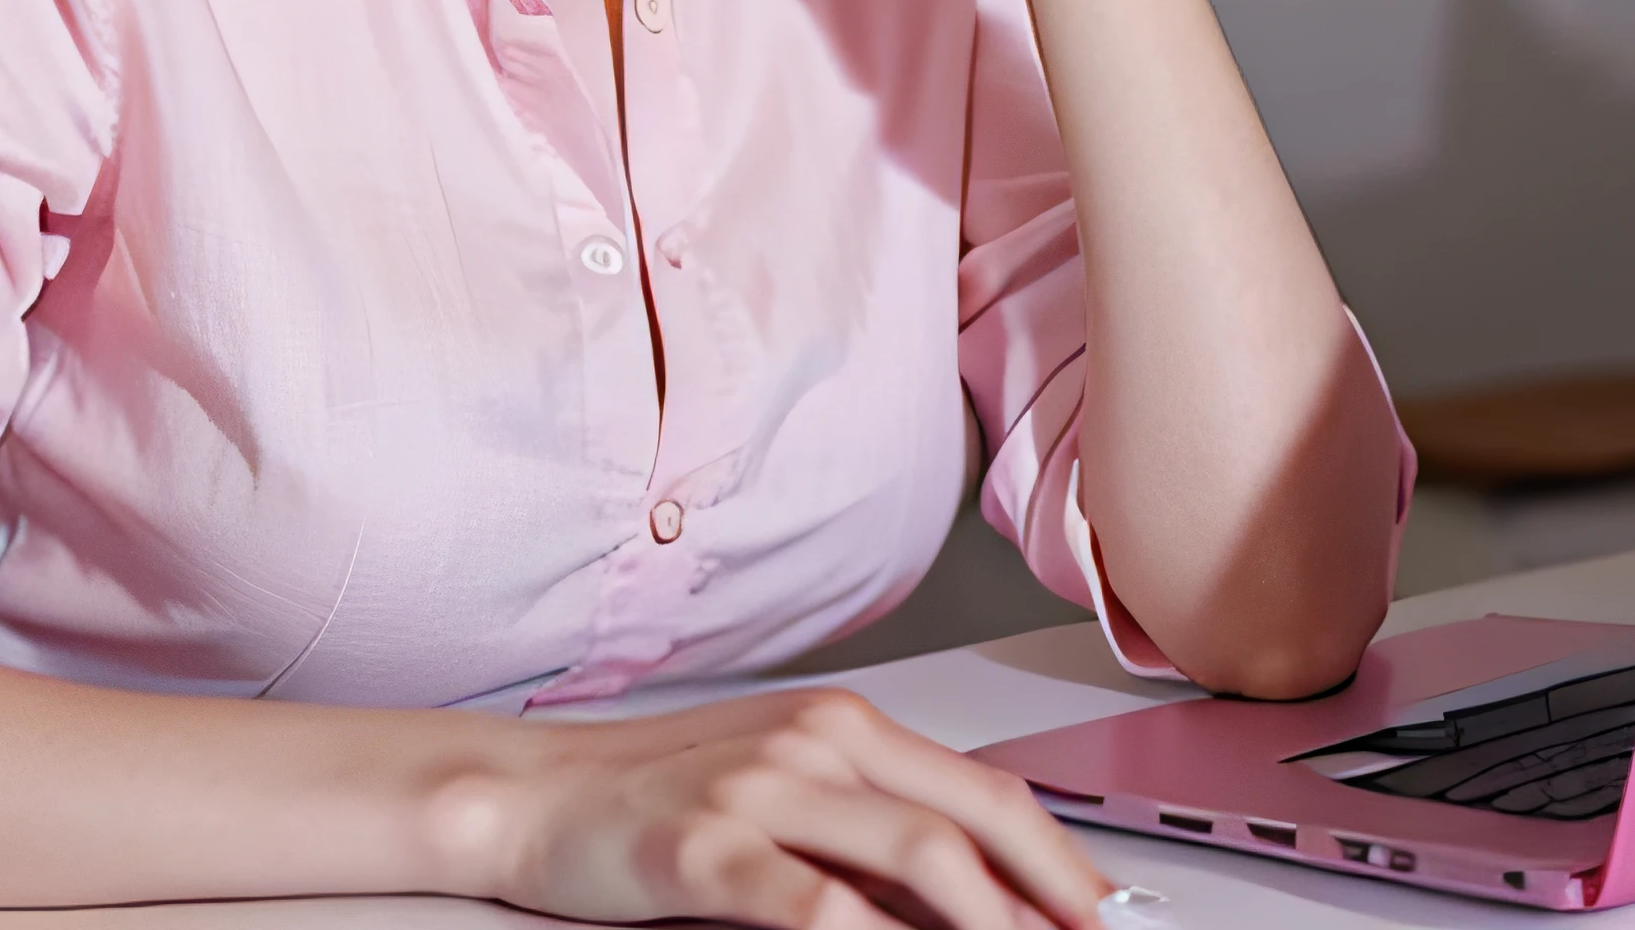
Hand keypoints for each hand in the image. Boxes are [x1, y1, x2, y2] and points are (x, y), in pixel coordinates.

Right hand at [462, 687, 1114, 929]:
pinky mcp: (706, 847)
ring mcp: (759, 790)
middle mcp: (812, 744)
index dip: (1062, 861)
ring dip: (987, 925)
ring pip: (914, 857)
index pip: (987, 792)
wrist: (529, 792)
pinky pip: (814, 905)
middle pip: (969, 827)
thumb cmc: (652, 795)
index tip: (1105, 914)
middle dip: (1046, 900)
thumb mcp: (779, 791)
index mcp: (841, 724)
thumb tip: (977, 898)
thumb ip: (871, 832)